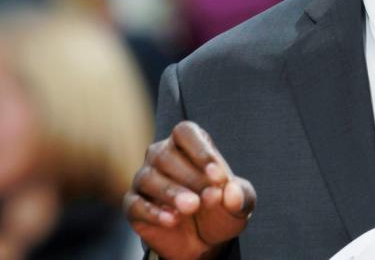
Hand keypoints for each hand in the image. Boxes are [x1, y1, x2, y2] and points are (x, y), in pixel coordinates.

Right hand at [124, 121, 256, 259]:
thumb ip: (241, 196)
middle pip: (165, 155)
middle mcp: (162, 155)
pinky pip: (135, 204)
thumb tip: (231, 192)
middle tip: (209, 197)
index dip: (201, 151)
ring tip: (192, 207)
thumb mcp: (240, 204)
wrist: (204, 242)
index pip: (185, 132)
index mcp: (189, 144)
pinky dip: (153, 212)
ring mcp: (145, 179)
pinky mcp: (133, 205)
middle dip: (191, 177)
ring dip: (171, 192)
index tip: (218, 175)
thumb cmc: (221, 210)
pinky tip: (172, 220)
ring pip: (148, 177)